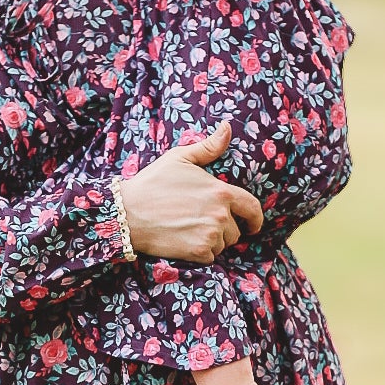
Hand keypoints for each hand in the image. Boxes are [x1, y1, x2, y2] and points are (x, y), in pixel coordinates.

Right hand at [119, 121, 263, 261]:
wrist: (128, 212)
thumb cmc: (152, 183)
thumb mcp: (180, 158)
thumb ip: (208, 146)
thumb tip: (227, 127)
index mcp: (221, 191)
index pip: (252, 208)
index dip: (256, 219)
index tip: (253, 225)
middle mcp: (220, 214)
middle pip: (235, 230)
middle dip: (224, 228)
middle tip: (200, 222)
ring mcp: (210, 235)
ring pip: (223, 244)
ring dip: (212, 241)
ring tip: (189, 229)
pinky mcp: (198, 252)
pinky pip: (210, 257)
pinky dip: (200, 253)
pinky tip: (183, 241)